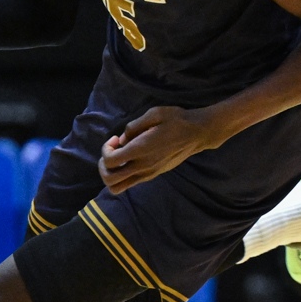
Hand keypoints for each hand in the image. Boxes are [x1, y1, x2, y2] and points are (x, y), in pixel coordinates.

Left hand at [97, 104, 220, 194]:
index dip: (105, 150)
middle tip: (112, 151)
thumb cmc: (176, 120)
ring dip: (111, 175)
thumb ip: (134, 126)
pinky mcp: (153, 175)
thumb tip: (122, 139)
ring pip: (118, 187)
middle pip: (110, 180)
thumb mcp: (154, 113)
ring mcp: (148, 174)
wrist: (197, 134)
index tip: (115, 139)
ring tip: (118, 159)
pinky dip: (122, 175)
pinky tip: (131, 158)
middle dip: (103, 166)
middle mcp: (143, 166)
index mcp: (141, 150)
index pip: (110, 161)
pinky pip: (130, 183)